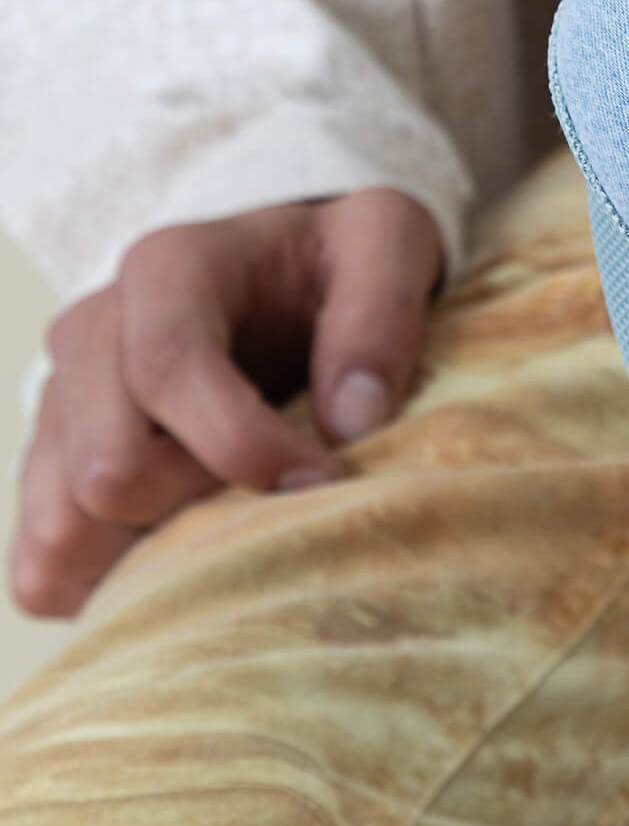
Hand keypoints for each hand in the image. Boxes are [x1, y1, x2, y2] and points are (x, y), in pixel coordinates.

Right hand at [10, 189, 439, 616]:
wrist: (292, 268)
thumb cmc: (337, 259)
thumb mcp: (386, 243)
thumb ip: (381, 316)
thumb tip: (354, 424)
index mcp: (170, 267)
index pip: (167, 367)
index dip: (243, 442)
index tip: (323, 477)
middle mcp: (92, 333)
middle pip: (107, 466)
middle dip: (206, 502)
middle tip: (284, 496)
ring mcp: (61, 404)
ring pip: (63, 528)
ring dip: (155, 552)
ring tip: (240, 520)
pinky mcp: (52, 466)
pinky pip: (43, 565)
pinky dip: (110, 582)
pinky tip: (190, 550)